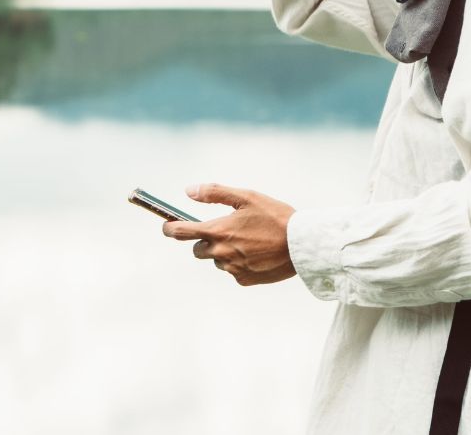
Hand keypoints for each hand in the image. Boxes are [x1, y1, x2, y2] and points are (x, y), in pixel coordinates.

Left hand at [163, 183, 297, 286]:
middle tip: (225, 230)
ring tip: (248, 240)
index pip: (180, 233)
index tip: (167, 226)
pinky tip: (256, 253)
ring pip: (217, 260)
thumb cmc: (275, 216)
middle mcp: (221, 253)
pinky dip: (239, 262)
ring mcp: (232, 268)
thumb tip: (189, 191)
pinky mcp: (244, 280)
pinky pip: (233, 271)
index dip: (169, 228)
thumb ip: (215, 193)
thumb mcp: (246, 197)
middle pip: (198, 250)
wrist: (303, 245)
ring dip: (224, 251)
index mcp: (218, 231)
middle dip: (205, 240)